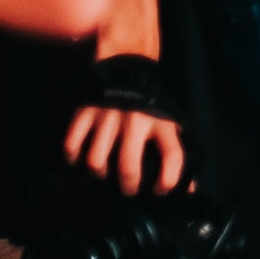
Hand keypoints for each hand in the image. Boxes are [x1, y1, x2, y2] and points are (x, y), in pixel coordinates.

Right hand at [60, 97, 185, 195]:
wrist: (128, 66)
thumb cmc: (152, 104)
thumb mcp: (171, 123)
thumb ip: (176, 154)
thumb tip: (188, 191)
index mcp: (163, 123)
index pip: (172, 157)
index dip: (168, 181)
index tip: (160, 190)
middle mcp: (136, 120)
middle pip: (127, 168)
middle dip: (128, 187)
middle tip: (129, 189)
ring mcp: (108, 115)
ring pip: (96, 161)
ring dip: (100, 174)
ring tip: (105, 173)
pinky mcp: (85, 111)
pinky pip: (71, 144)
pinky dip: (73, 158)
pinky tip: (80, 159)